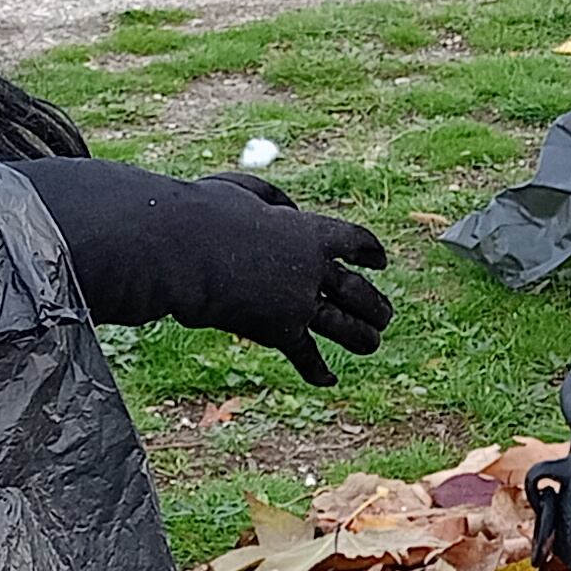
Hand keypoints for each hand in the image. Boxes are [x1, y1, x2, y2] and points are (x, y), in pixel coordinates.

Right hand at [7, 153, 391, 382]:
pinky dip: (318, 369)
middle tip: (386, 314)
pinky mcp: (280, 331)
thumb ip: (274, 201)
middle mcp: (314, 270)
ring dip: (362, 335)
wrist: (185, 250)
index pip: (354, 241)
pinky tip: (330, 379)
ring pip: (344, 325)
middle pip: (357, 290)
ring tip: (373, 343)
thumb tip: (290, 211)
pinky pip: (306, 355)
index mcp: (310, 231)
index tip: (380, 260)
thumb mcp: (246, 191)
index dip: (370, 250)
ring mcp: (300, 303)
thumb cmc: (205, 212)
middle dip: (374, 303)